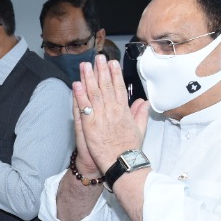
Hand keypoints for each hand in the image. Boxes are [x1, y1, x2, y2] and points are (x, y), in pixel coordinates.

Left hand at [73, 56, 147, 172]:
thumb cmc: (130, 149)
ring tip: (86, 65)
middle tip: (98, 57)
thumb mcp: (140, 129)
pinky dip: (80, 95)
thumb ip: (141, 113)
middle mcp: (112, 111)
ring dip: (89, 78)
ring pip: (94, 93)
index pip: (119, 87)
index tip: (112, 62)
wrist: (121, 164)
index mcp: (124, 111)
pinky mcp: (90, 125)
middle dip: (101, 70)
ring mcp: (101, 117)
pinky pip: (84, 107)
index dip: (115, 74)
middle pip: (106, 86)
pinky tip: (76, 84)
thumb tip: (143, 101)